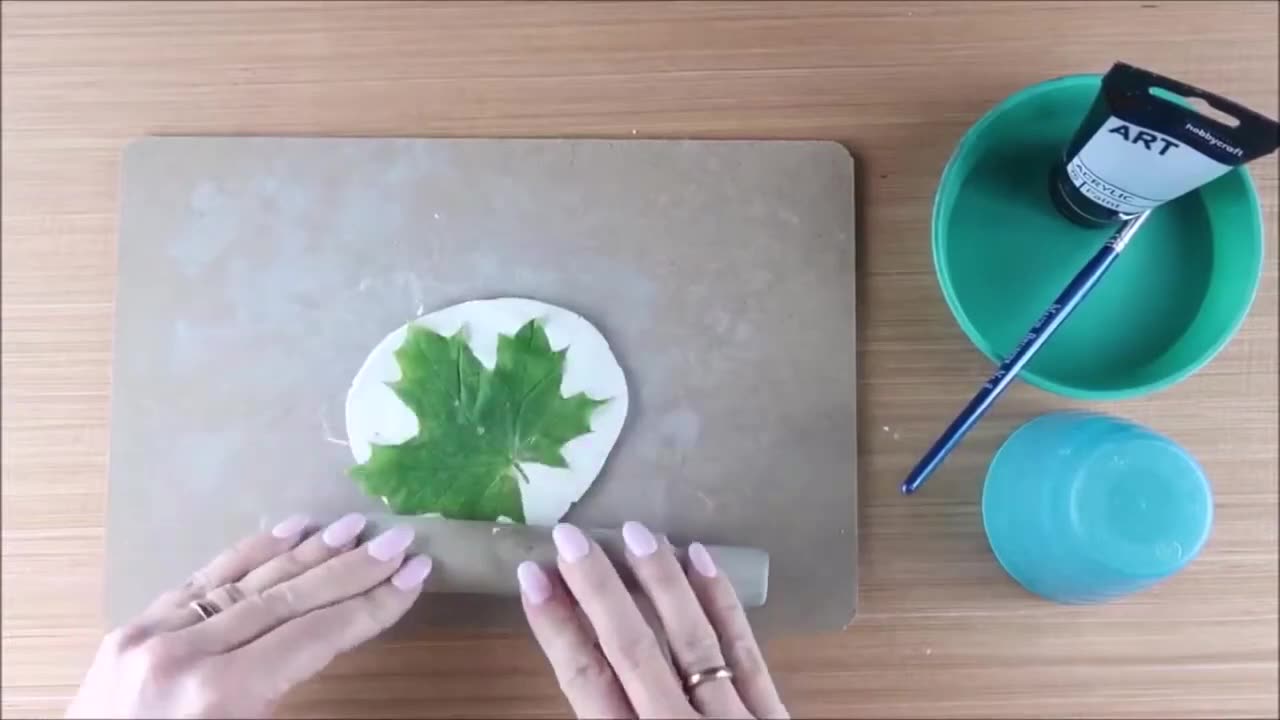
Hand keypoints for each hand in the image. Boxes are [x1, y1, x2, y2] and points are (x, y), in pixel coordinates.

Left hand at [68, 513, 430, 717]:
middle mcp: (189, 654)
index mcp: (221, 695)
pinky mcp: (132, 629)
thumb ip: (286, 695)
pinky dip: (249, 553)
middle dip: (352, 570)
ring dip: (309, 551)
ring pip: (248, 581)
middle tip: (399, 543)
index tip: (414, 578)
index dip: (369, 607)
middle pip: (290, 600)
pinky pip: (202, 581)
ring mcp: (154, 635)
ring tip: (355, 527)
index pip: (315, 636)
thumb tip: (333, 639)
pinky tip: (287, 530)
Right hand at [517, 521, 787, 718]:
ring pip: (692, 641)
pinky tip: (702, 560)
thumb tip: (579, 682)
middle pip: (633, 651)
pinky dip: (724, 604)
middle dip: (599, 591)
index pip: (586, 683)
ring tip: (635, 532)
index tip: (532, 578)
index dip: (556, 628)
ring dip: (660, 584)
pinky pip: (745, 653)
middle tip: (571, 537)